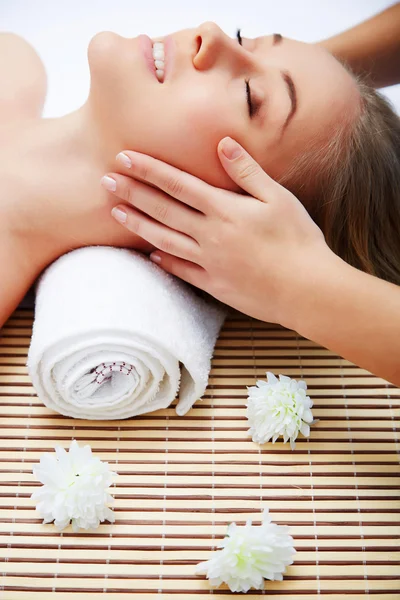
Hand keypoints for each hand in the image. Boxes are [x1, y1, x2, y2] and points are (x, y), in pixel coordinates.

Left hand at [102, 137, 333, 326]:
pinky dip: (164, 260)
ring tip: (116, 212)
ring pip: (165, 239)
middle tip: (105, 180)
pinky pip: (182, 270)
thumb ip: (247, 171)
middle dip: (133, 192)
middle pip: (163, 210)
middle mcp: (210, 235)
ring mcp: (209, 262)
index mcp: (224, 210)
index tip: (124, 157)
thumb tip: (221, 143)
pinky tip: (151, 254)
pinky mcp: (214, 285)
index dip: (149, 169)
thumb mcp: (278, 198)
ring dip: (138, 224)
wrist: (305, 290)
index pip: (178, 184)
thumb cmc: (298, 240)